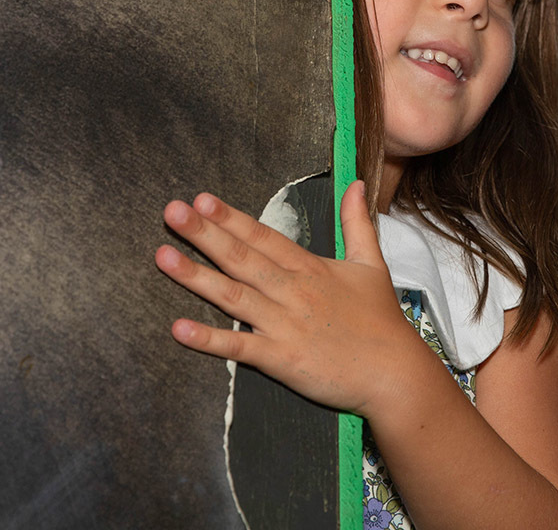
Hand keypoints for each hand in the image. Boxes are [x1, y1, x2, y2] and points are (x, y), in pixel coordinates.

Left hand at [155, 181, 422, 414]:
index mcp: (309, 268)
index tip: (202, 199)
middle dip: (204, 234)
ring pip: (233, 296)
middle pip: (241, 258)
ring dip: (196, 277)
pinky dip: (210, 340)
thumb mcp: (371, 264)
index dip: (231, 218)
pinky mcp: (282, 359)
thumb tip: (354, 183)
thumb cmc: (382, 321)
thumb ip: (356, 223)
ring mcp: (285, 325)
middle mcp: (292, 291)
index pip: (263, 237)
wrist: (395, 374)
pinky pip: (240, 348)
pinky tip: (179, 329)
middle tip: (172, 212)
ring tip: (162, 257)